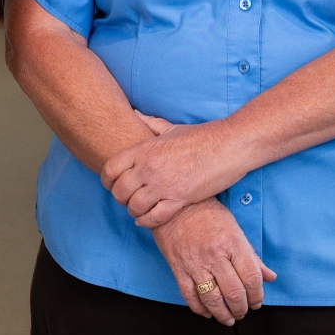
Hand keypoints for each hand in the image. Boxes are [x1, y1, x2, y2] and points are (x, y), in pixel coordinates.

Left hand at [103, 118, 253, 227]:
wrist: (228, 146)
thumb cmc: (200, 136)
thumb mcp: (170, 127)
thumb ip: (149, 122)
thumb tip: (134, 113)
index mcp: (143, 150)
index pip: (110, 169)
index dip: (107, 180)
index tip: (111, 185)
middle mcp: (149, 167)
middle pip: (119, 190)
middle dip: (119, 198)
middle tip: (125, 200)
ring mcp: (164, 184)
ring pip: (134, 206)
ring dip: (133, 211)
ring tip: (136, 211)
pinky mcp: (180, 198)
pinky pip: (155, 216)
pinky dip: (147, 221)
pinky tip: (146, 220)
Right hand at [152, 201, 274, 324]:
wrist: (173, 203)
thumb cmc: (206, 213)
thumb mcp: (234, 229)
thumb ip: (252, 256)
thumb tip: (270, 277)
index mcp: (232, 243)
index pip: (252, 278)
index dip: (257, 295)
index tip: (257, 301)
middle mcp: (215, 255)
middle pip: (234, 293)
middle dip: (241, 308)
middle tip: (242, 312)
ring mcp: (195, 262)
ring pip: (212, 299)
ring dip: (222, 314)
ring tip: (227, 318)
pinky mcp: (177, 267)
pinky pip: (189, 295)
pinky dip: (199, 308)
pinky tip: (206, 312)